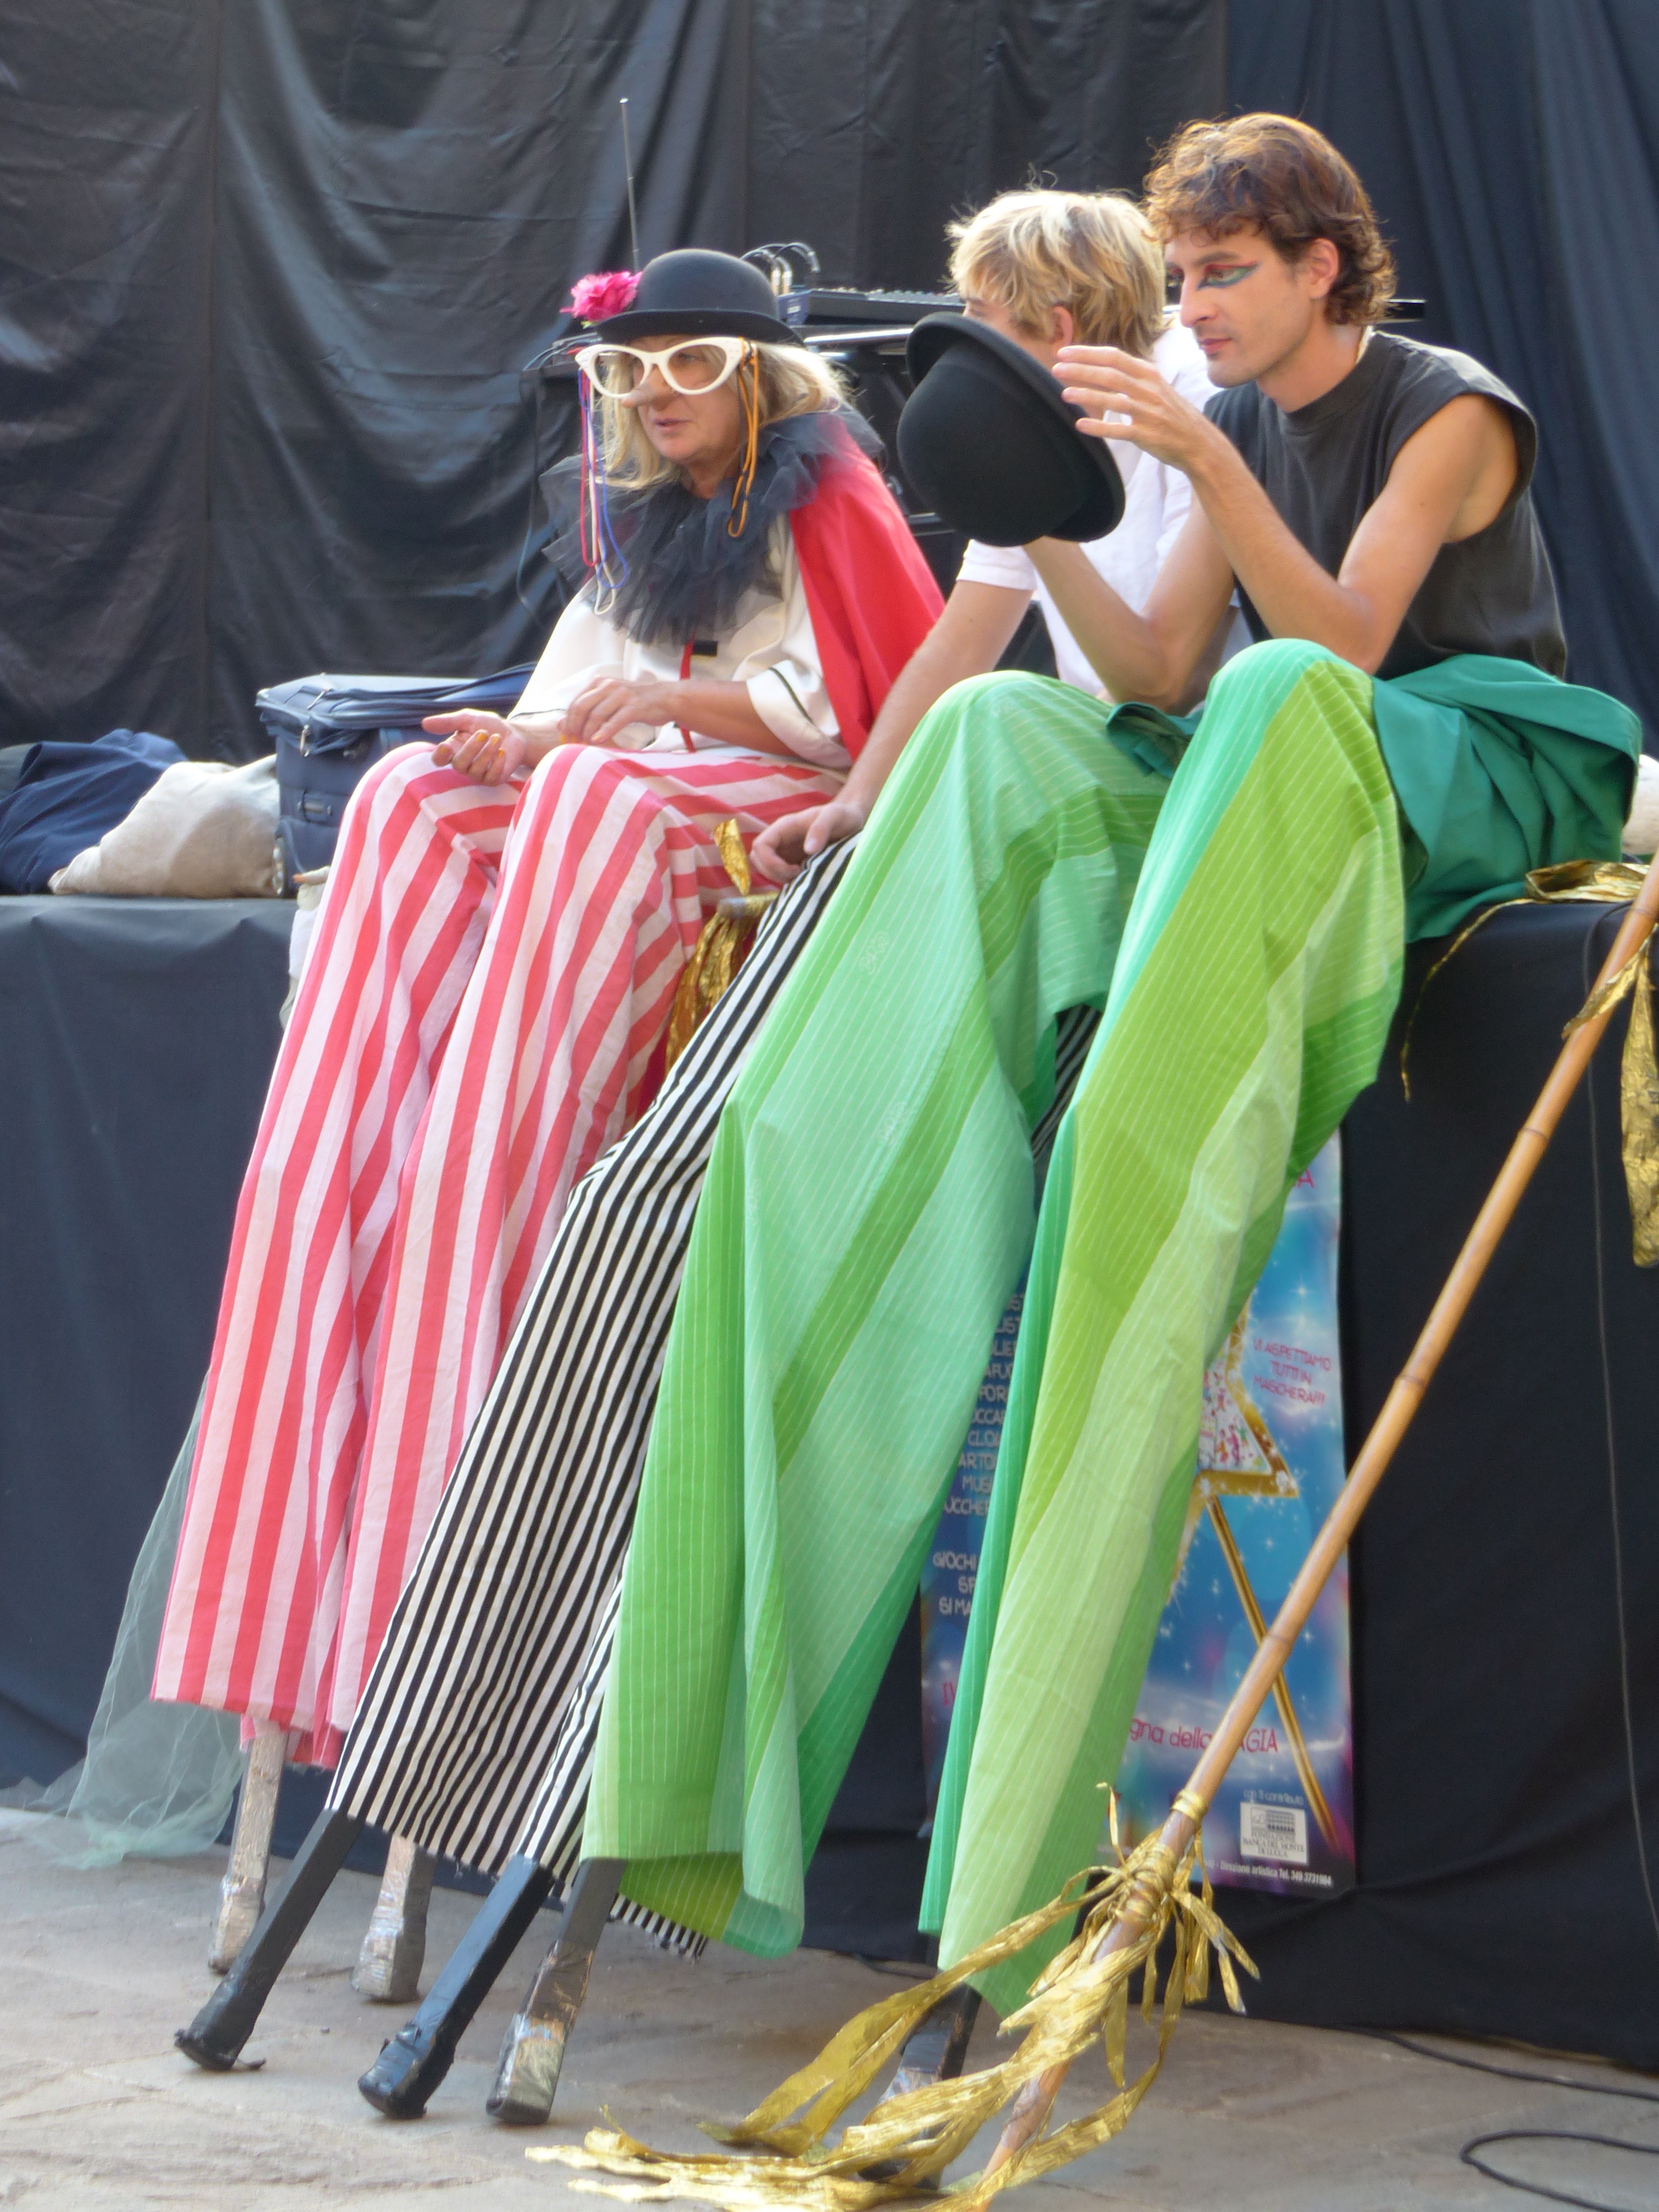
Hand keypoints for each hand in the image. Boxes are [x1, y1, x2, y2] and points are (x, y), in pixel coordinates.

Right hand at [424, 710, 529, 784]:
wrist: (513, 734)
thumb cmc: (488, 725)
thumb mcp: (468, 718)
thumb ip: (448, 722)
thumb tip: (424, 723)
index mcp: (452, 749)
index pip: (438, 760)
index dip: (439, 756)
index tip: (445, 746)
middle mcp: (463, 764)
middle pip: (458, 765)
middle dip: (471, 748)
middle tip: (484, 733)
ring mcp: (477, 774)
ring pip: (475, 771)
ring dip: (487, 753)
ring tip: (497, 738)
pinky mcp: (492, 780)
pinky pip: (490, 777)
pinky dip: (497, 764)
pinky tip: (502, 752)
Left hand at [562, 677, 678, 747]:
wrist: (666, 698)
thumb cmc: (636, 703)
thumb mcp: (610, 702)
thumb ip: (588, 711)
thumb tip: (561, 724)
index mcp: (600, 683)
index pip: (576, 702)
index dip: (569, 721)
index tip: (567, 737)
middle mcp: (609, 685)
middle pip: (582, 707)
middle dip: (575, 727)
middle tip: (574, 742)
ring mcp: (622, 695)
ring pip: (597, 714)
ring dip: (588, 732)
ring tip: (585, 744)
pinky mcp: (635, 706)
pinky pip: (616, 720)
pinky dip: (605, 731)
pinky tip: (598, 741)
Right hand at [749, 797, 867, 882]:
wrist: (852, 820)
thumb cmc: (843, 815)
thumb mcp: (835, 817)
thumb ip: (821, 828)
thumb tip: (808, 850)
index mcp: (785, 827)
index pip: (759, 845)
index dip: (770, 862)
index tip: (794, 870)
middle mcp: (781, 840)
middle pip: (757, 859)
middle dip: (772, 872)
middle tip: (798, 875)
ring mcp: (785, 852)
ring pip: (766, 869)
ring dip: (779, 878)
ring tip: (803, 877)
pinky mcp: (793, 862)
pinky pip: (779, 875)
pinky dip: (787, 881)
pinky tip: (807, 879)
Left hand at [1053, 345, 1216, 471]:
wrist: (1198, 442)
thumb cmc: (1173, 414)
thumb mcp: (1157, 387)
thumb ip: (1133, 377)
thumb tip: (1104, 367)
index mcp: (1149, 374)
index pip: (1114, 357)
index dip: (1088, 353)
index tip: (1065, 352)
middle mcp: (1149, 390)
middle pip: (1111, 374)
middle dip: (1081, 369)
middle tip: (1057, 368)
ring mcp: (1148, 412)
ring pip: (1114, 399)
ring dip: (1087, 395)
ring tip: (1064, 393)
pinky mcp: (1147, 435)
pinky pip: (1120, 429)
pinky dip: (1100, 427)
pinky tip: (1081, 424)